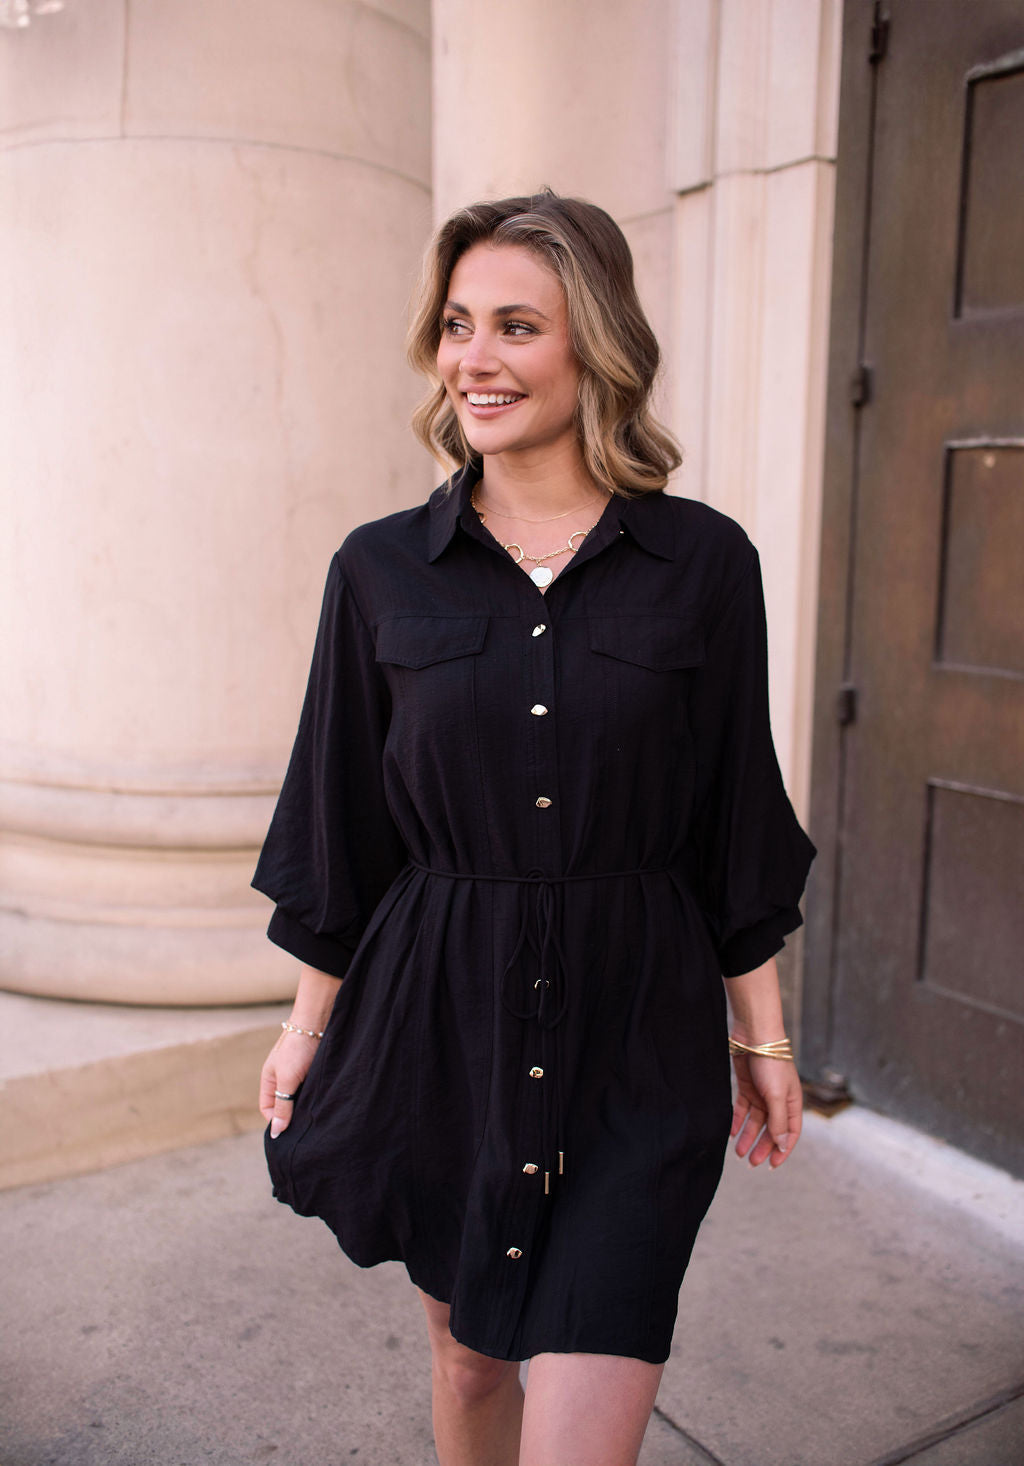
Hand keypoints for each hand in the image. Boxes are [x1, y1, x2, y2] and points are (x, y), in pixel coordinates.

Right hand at [259, 1031, 319, 1137]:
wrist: (317, 1021)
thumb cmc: (296, 1048)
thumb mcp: (286, 1079)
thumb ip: (282, 1105)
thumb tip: (276, 1132)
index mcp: (269, 1080)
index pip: (267, 1109)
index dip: (276, 1120)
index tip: (291, 1129)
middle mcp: (282, 1078)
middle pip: (284, 1105)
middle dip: (293, 1116)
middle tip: (306, 1125)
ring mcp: (298, 1074)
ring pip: (299, 1099)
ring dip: (306, 1106)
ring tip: (316, 1113)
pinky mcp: (312, 1071)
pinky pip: (311, 1090)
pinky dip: (316, 1096)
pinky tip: (323, 1101)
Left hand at [729, 1052, 801, 1167]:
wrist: (754, 1035)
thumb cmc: (771, 1063)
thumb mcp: (777, 1095)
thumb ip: (779, 1121)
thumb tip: (783, 1145)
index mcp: (792, 1103)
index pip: (790, 1133)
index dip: (783, 1150)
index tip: (772, 1165)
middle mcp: (778, 1101)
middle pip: (771, 1130)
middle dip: (762, 1147)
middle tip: (751, 1162)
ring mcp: (762, 1094)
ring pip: (755, 1122)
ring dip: (748, 1137)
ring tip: (739, 1153)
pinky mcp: (747, 1086)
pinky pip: (742, 1109)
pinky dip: (737, 1121)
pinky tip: (731, 1133)